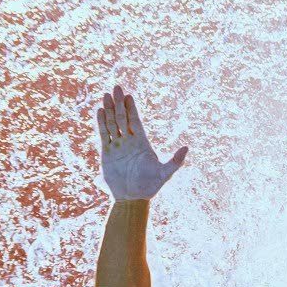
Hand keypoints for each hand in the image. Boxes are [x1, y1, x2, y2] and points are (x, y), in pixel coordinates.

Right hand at [96, 84, 187, 200]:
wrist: (132, 198)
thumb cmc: (150, 186)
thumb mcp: (165, 174)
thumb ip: (175, 161)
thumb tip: (187, 148)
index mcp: (142, 143)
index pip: (136, 121)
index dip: (132, 109)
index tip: (128, 96)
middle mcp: (129, 142)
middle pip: (123, 118)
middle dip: (119, 104)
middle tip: (116, 88)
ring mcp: (117, 146)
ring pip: (112, 124)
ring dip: (109, 110)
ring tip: (106, 95)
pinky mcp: (107, 153)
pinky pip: (104, 135)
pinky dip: (101, 123)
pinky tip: (100, 111)